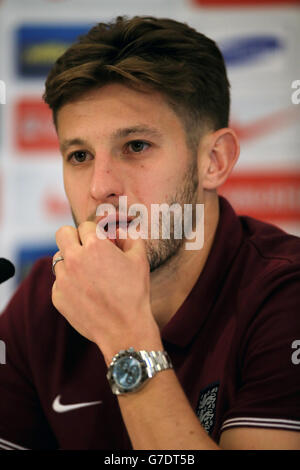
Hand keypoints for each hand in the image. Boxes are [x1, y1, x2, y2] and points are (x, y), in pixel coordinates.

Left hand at [51, 222, 161, 363]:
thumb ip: (130, 237)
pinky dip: (69, 284)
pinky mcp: (57, 296)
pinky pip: (58, 282)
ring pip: (59, 258)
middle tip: (85, 248)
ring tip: (89, 275)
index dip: (96, 233)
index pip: (86, 226)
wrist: (124, 328)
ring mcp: (63, 278)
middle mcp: (74, 258)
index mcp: (94, 245)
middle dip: (74, 237)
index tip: (101, 242)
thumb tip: (119, 230)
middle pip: (63, 233)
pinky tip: (86, 294)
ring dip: (71, 262)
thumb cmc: (134, 292)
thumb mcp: (140, 259)